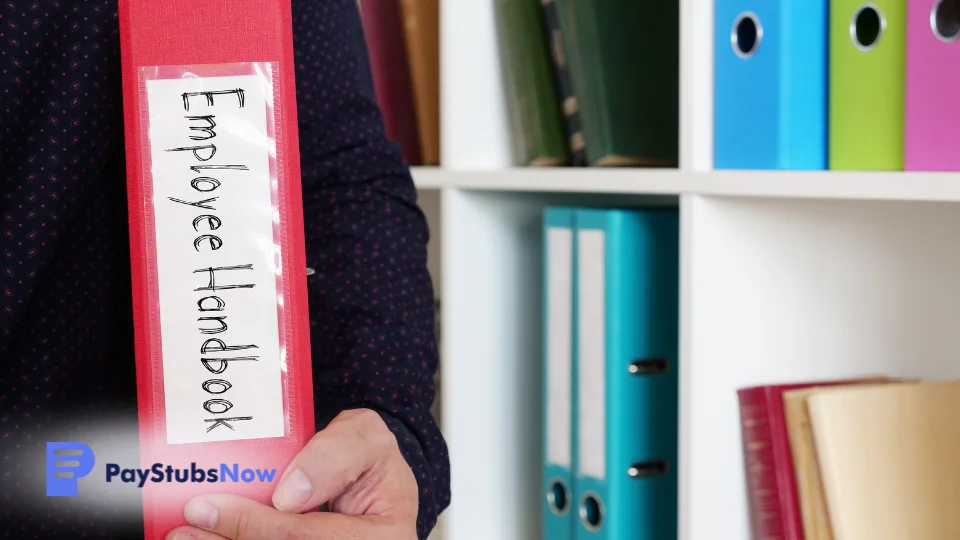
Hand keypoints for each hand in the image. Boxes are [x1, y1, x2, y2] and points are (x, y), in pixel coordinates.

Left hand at [165, 409, 418, 539]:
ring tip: (187, 536)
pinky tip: (212, 536)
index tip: (212, 506)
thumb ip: (336, 453)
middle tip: (186, 526)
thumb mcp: (366, 438)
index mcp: (385, 534)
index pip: (313, 537)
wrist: (373, 481)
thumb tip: (291, 493)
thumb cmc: (370, 461)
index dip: (261, 526)